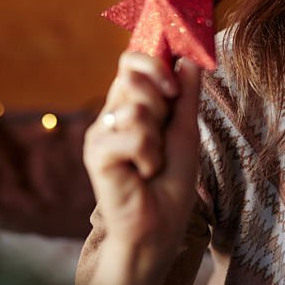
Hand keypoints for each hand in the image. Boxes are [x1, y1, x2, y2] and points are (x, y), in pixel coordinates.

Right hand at [83, 52, 201, 257]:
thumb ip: (186, 94)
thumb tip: (188, 59)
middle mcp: (112, 112)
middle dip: (161, 106)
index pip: (131, 61)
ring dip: (157, 139)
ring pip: (136, 107)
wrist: (160, 225)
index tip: (174, 90)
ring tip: (151, 162)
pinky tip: (142, 173)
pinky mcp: (95, 151)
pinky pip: (132, 135)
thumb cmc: (172, 181)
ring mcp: (101, 131)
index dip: (155, 65)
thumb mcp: (186, 130)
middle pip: (134, 76)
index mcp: (130, 104)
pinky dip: (148, 156)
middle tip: (160, 138)